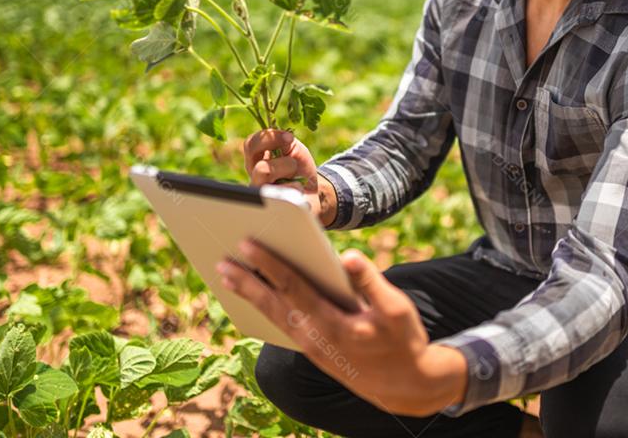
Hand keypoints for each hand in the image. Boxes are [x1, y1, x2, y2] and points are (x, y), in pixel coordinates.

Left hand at [216, 242, 467, 415]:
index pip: (293, 287)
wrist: (406, 386)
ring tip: (229, 277)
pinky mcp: (314, 352)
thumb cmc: (403, 341)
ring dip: (250, 295)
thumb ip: (370, 281)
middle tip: (221, 261)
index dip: (269, 264)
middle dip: (246, 281)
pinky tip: (256, 299)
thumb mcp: (396, 308)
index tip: (248, 243)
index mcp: (332, 324)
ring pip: (274, 317)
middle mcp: (314, 338)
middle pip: (273, 304)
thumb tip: (348, 255)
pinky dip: (264, 310)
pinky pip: (281, 327)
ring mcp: (311, 348)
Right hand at [243, 128, 322, 217]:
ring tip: (297, 181)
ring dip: (290, 175)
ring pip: (271, 184)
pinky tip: (299, 193)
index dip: (269, 138)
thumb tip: (284, 137)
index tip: (290, 138)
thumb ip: (283, 141)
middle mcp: (254, 177)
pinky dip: (296, 189)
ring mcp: (261, 194)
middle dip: (286, 164)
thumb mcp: (293, 148)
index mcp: (256, 159)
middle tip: (294, 165)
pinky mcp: (271, 208)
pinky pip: (283, 196)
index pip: (250, 145)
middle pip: (261, 168)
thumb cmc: (300, 168)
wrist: (313, 191)